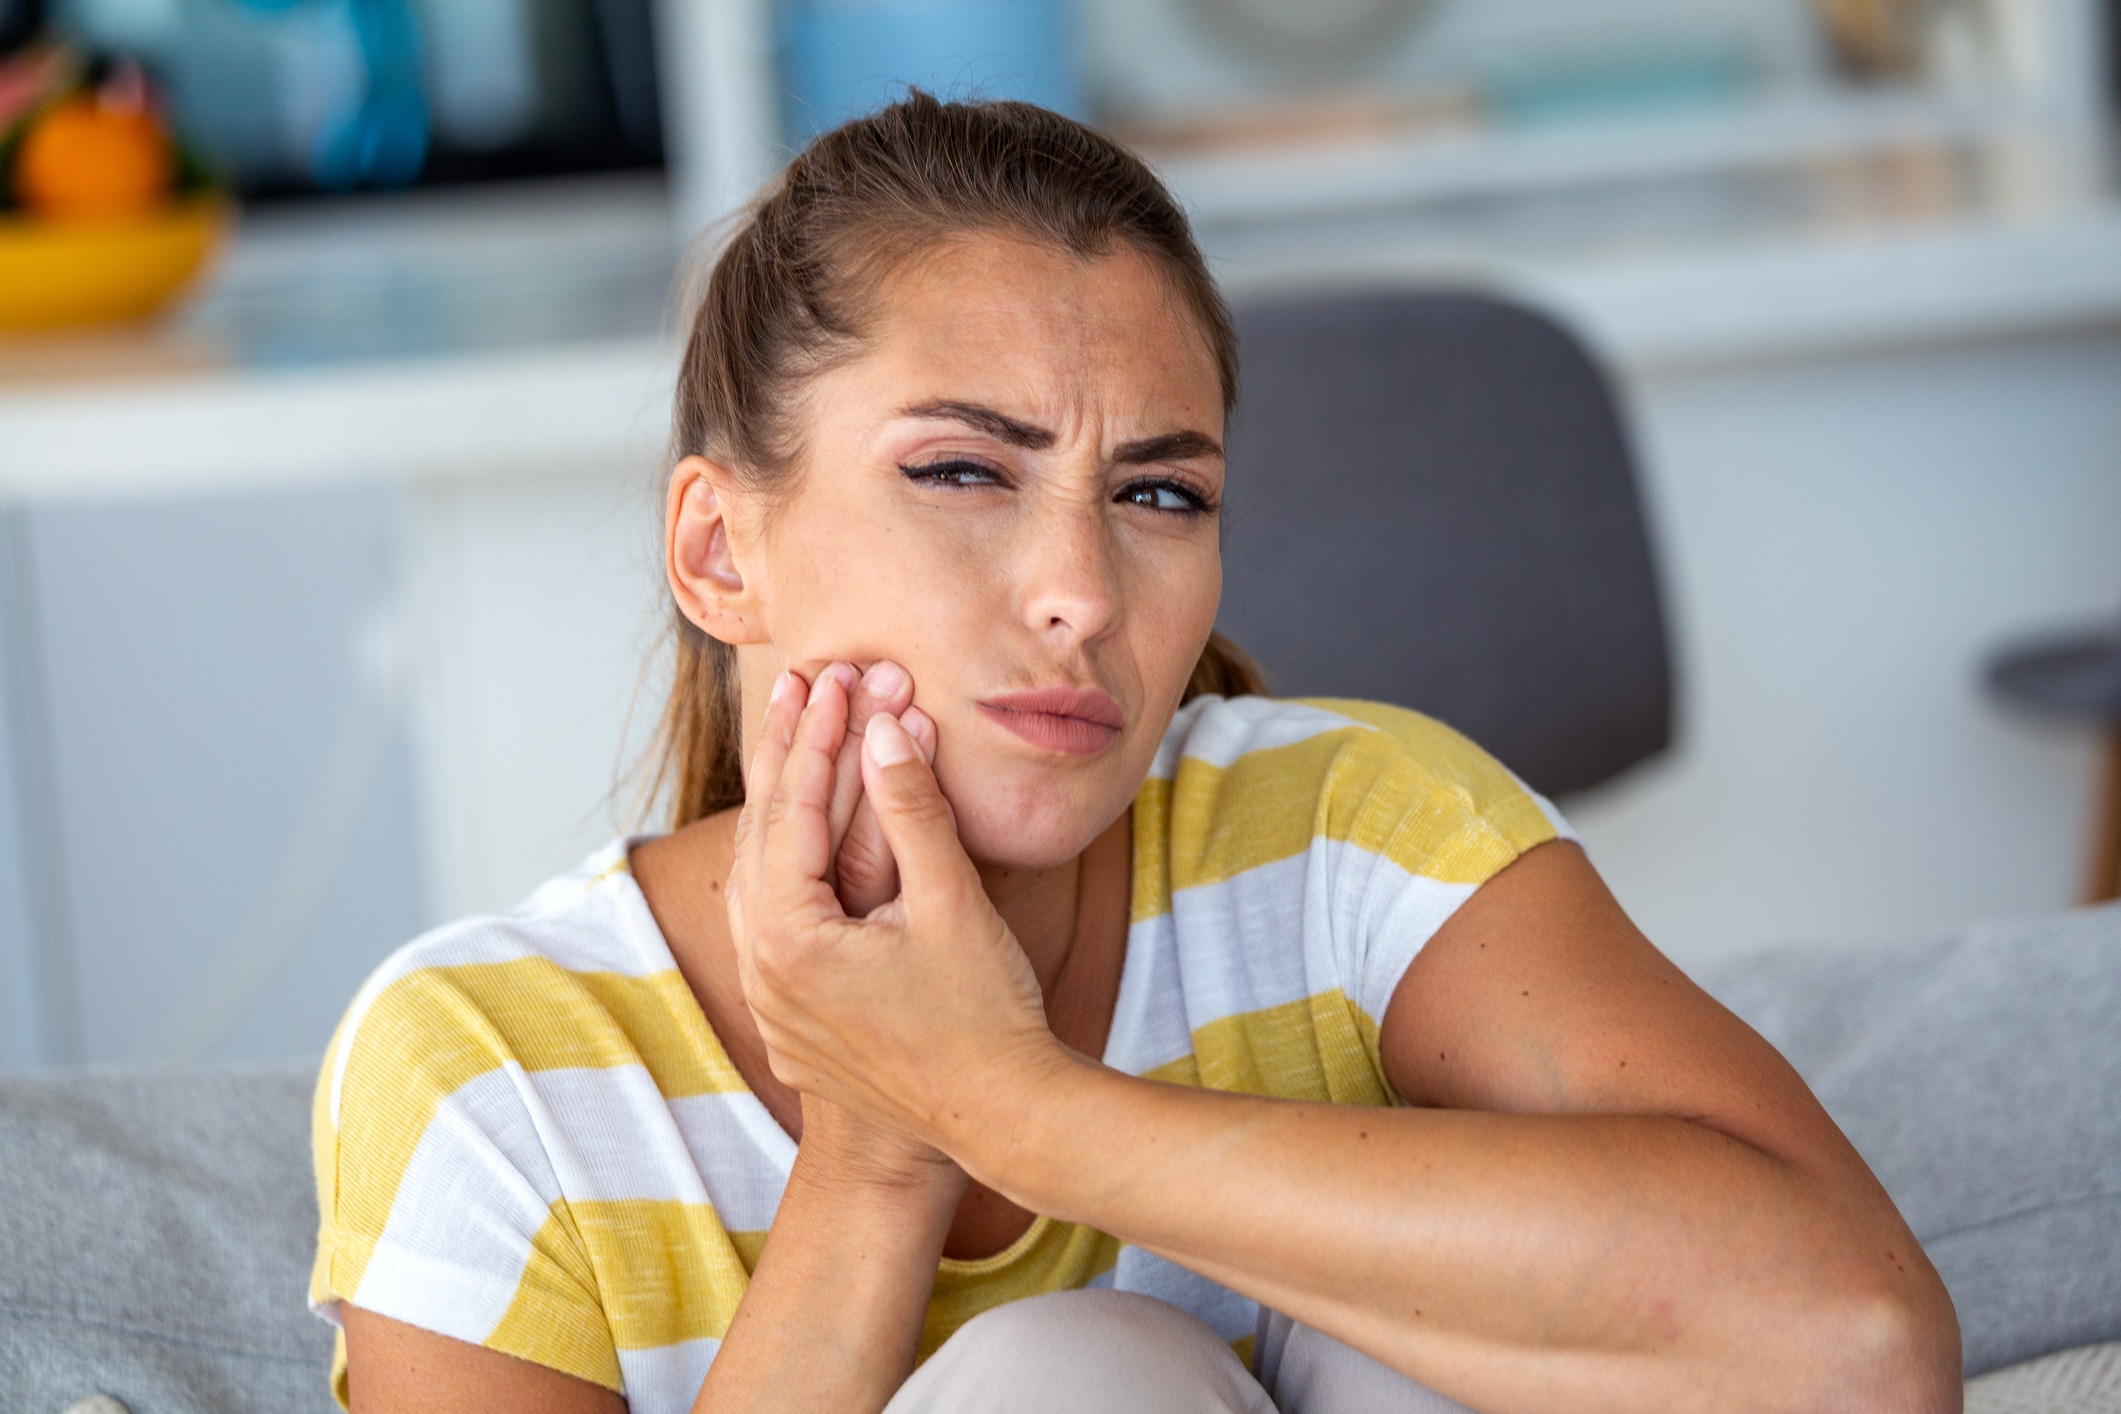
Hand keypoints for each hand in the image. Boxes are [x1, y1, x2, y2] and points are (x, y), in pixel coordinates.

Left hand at [727, 665, 1057, 1155]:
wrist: (1000, 1122)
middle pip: (761, 838)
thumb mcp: (950, 901)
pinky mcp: (792, 1023)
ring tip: (795, 740)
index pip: (792, 811)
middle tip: (799, 685)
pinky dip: (787, 867)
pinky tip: (797, 837)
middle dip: (787, 756)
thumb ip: (911, 809)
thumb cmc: (985, 1016)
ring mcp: (771, 1003)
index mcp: (787, 940)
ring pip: (758, 882)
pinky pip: (771, 924)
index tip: (836, 676)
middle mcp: (760, 972)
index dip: (817, 735)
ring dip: (782, 809)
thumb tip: (883, 726)